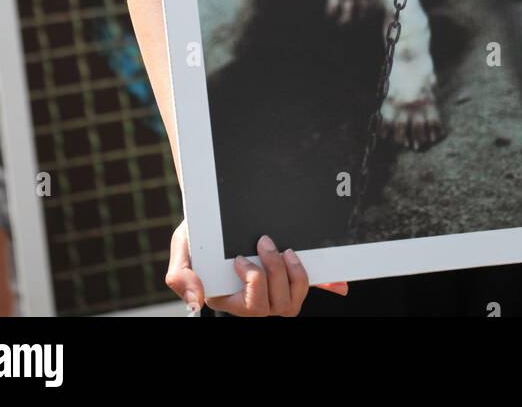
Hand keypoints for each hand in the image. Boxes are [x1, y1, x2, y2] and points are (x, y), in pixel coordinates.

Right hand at [165, 220, 347, 315]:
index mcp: (231, 298)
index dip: (254, 283)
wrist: (217, 214)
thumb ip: (181, 277)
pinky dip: (327, 285)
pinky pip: (312, 287)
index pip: (252, 306)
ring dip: (295, 275)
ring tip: (285, 250)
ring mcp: (275, 288)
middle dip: (274, 272)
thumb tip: (196, 302)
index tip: (240, 259)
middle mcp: (255, 299)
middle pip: (277, 306)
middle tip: (264, 242)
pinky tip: (340, 285)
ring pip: (294, 301)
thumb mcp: (182, 252)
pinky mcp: (290, 275)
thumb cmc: (199, 235)